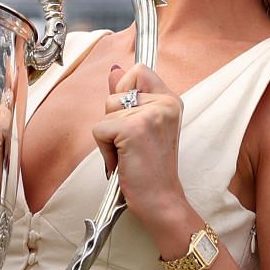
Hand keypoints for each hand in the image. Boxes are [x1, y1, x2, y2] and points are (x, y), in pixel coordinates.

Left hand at [90, 63, 193, 240]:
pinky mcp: (133, 129)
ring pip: (106, 112)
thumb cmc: (152, 167)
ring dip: (109, 136)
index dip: (125, 90)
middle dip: (114, 119)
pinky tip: (122, 161)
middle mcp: (164, 102)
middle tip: (132, 143)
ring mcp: (150, 114)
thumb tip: (115, 70)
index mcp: (170, 100)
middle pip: (116, 92)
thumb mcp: (144, 126)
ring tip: (128, 152)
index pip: (139, 69)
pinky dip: (104, 149)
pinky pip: (99, 129)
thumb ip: (130, 96)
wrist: (161, 199)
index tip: (131, 116)